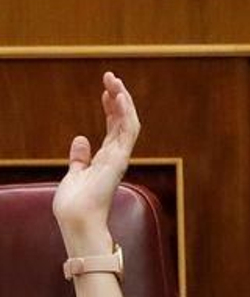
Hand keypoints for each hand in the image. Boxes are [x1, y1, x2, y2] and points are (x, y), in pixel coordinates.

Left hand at [53, 72, 139, 256]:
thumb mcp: (74, 174)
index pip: (114, 127)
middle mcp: (117, 155)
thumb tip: (80, 138)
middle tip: (111, 77)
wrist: (76, 220)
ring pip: (129, 121)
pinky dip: (126, 112)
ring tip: (114, 80)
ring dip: (123, 99)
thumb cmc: (74, 203)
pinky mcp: (119, 159)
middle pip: (123, 120)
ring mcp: (120, 156)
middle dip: (118, 97)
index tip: (105, 91)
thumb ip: (79, 156)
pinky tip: (119, 96)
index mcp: (108, 158)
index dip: (111, 107)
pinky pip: (128, 131)